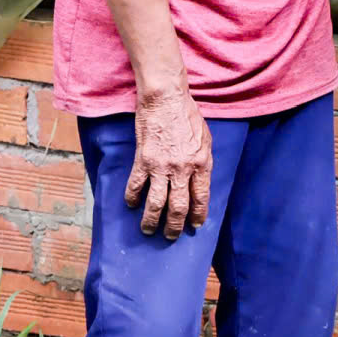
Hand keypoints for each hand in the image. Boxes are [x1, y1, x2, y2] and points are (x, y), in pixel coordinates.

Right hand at [126, 87, 212, 238]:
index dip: (198, 215)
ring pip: (156, 203)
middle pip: (178, 207)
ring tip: (148, 230)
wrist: (166, 100)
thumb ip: (203, 161)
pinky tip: (131, 204)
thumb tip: (200, 181)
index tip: (194, 226)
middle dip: (174, 226)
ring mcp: (162, 166)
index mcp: (202, 163)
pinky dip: (132, 198)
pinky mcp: (143, 161)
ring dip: (151, 220)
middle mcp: (183, 169)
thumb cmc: (188, 117)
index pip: (201, 198)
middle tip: (170, 236)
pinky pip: (136, 186)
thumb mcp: (205, 139)